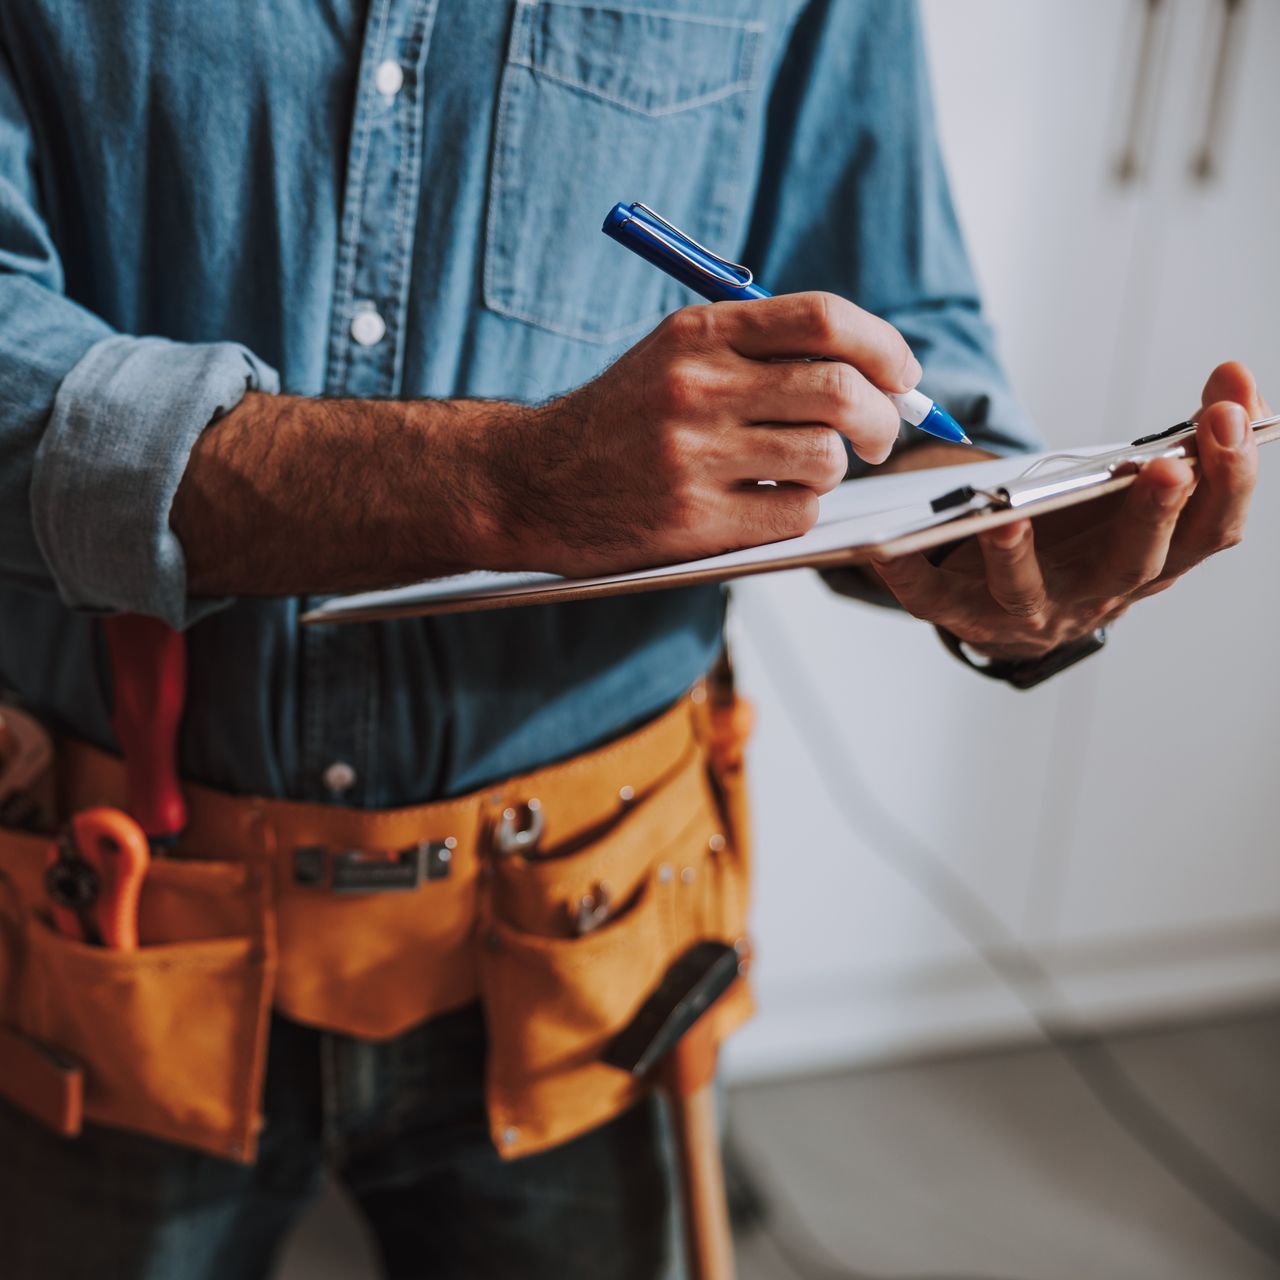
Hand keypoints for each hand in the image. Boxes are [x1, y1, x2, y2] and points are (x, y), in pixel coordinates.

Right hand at [489, 293, 918, 575]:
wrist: (531, 483)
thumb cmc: (620, 420)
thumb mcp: (675, 357)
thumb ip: (761, 352)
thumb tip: (875, 374)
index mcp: (699, 333)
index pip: (824, 319)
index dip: (884, 347)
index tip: (904, 375)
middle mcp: (697, 387)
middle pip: (842, 390)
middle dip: (885, 418)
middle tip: (881, 436)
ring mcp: (694, 456)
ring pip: (826, 458)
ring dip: (833, 469)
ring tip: (802, 471)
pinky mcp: (693, 519)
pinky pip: (795, 512)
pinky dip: (797, 509)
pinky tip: (765, 502)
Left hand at [867, 362, 1268, 658]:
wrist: (1005, 601)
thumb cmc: (1077, 535)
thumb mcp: (1132, 490)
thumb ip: (1186, 439)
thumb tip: (1237, 379)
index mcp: (1149, 560)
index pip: (1212, 530)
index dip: (1230, 478)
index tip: (1233, 415)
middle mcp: (1095, 595)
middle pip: (1135, 565)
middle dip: (1156, 514)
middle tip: (1170, 466)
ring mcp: (1025, 610)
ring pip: (1027, 593)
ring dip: (1019, 558)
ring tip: (1008, 519)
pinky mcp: (957, 613)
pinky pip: (928, 597)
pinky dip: (905, 573)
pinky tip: (883, 546)